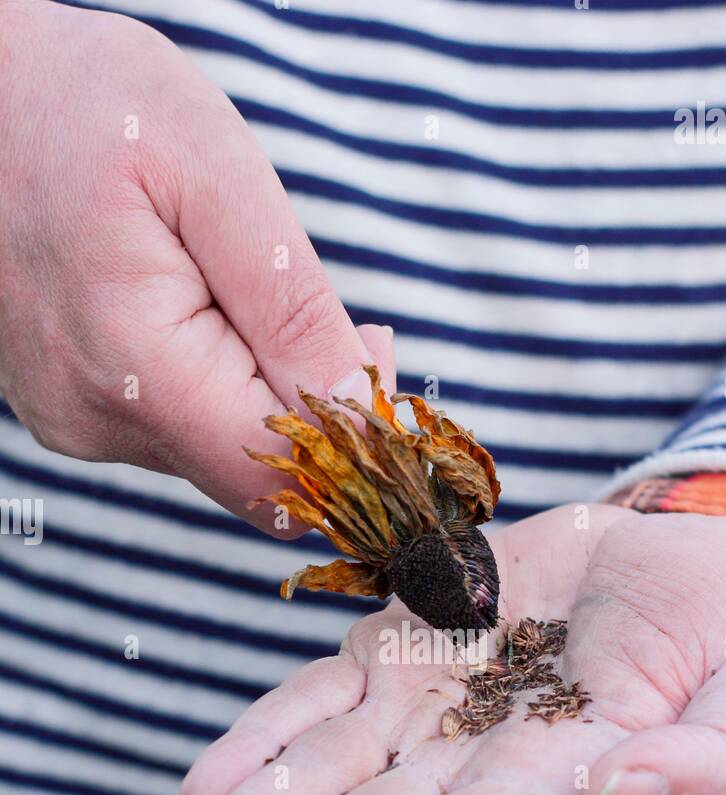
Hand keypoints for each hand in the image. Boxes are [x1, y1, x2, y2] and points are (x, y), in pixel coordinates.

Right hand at [0, 0, 392, 526]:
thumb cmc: (89, 106)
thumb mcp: (214, 177)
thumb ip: (293, 310)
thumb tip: (363, 417)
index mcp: (137, 375)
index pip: (281, 484)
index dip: (353, 447)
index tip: (377, 360)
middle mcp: (99, 423)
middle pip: (256, 475)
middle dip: (319, 408)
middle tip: (333, 311)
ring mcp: (78, 420)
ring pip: (221, 450)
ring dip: (269, 386)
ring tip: (250, 286)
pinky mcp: (75, 405)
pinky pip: (180, 423)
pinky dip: (222, 379)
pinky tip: (209, 304)